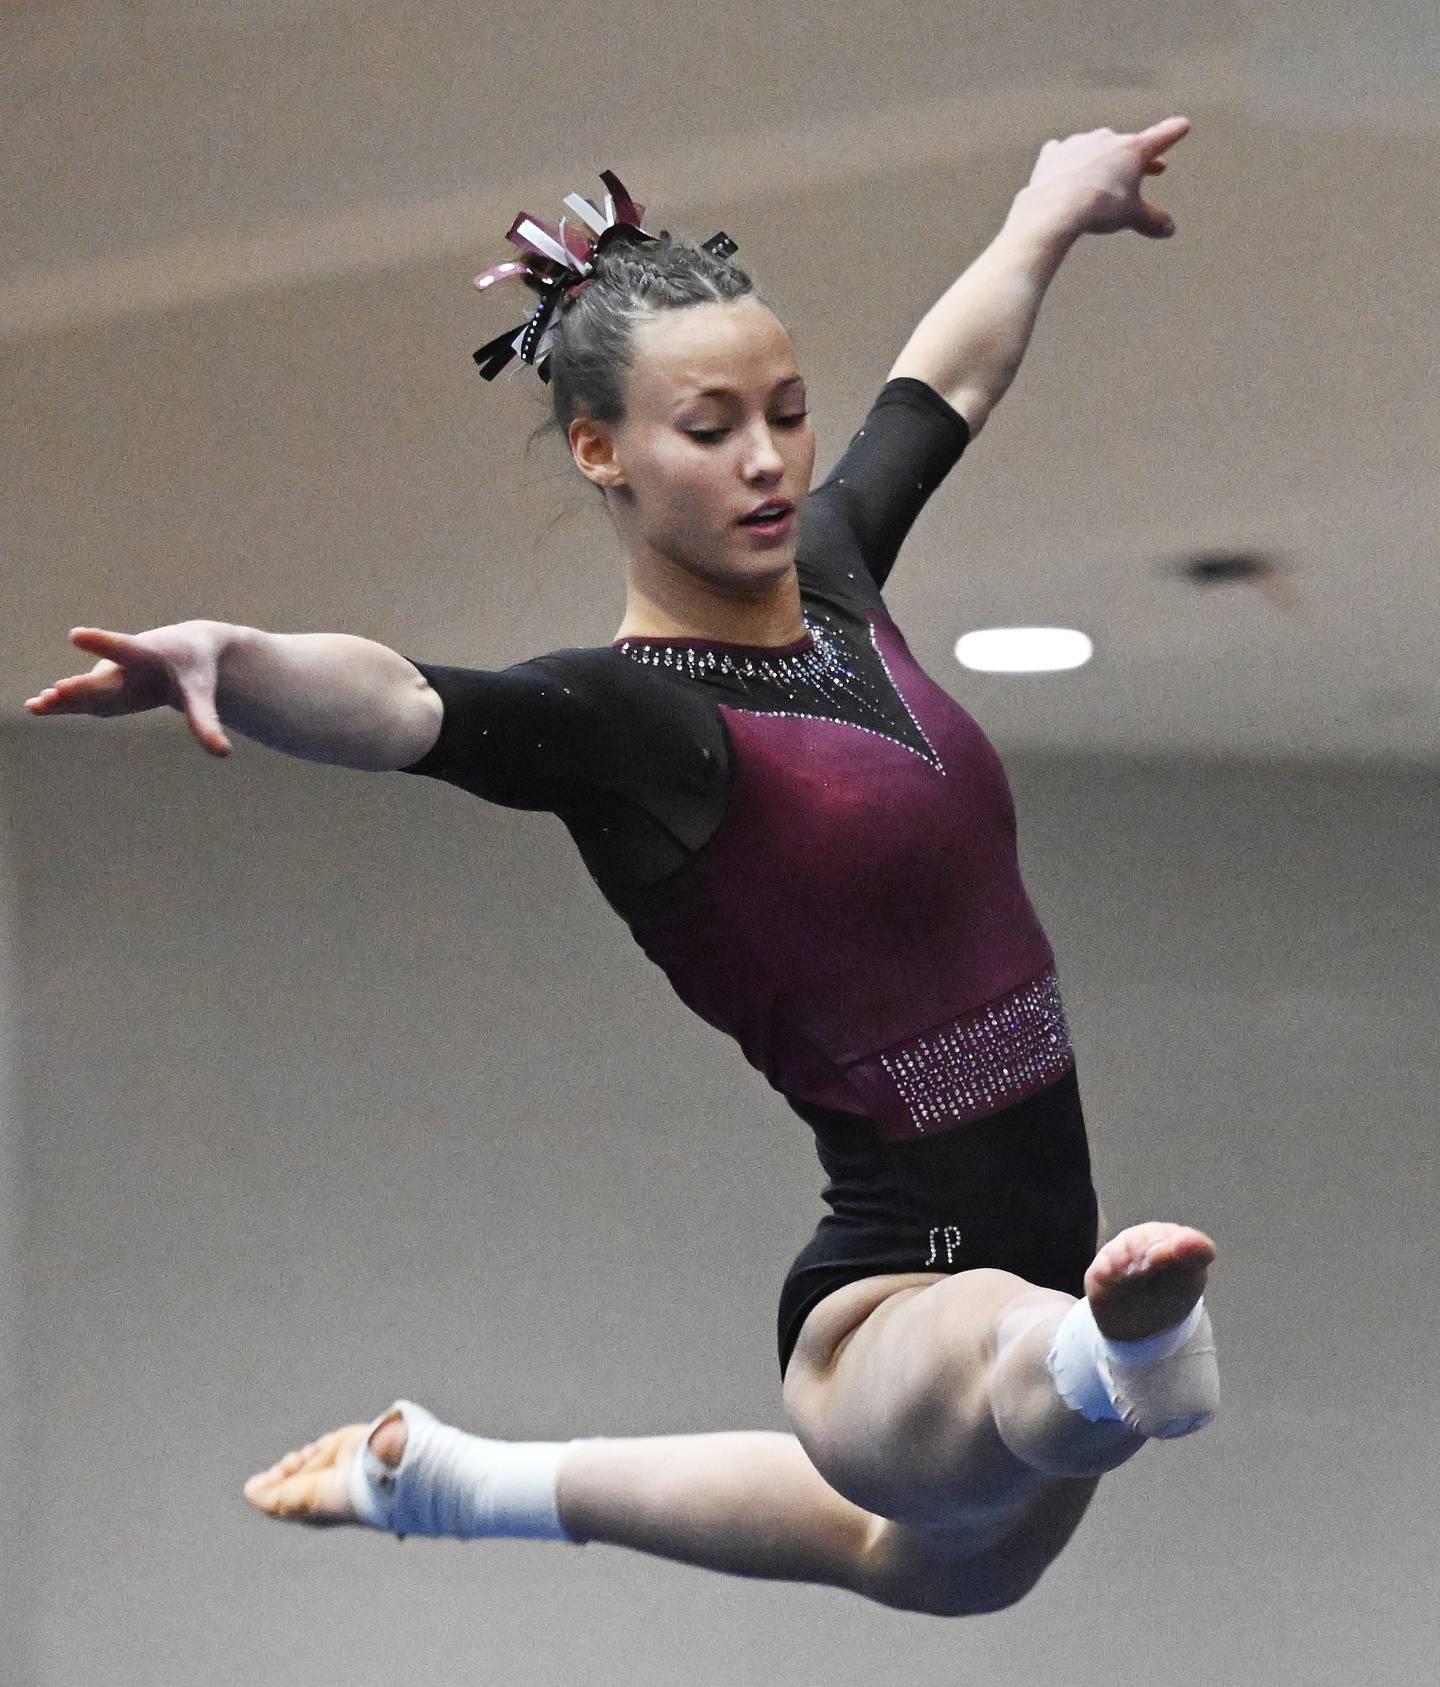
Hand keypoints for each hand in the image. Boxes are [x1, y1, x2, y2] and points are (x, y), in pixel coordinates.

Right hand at [24, 623, 232, 755]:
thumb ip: (206, 721)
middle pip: (102, 679)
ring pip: (86, 690)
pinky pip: (82, 699)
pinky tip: (36, 707)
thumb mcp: (201, 693)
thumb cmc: (196, 667)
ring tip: (38, 705)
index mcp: (147, 654)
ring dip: (65, 698)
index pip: (123, 648)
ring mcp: (110, 678)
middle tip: (59, 691)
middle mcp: (122, 665)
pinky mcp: (105, 692)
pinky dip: (63, 704)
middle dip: (82, 687)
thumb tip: (223, 753)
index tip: (76, 634)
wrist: (186, 648)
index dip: (101, 643)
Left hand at [1026, 117, 1189, 239]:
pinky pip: (1062, 152)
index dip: (1174, 132)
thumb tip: (1169, 230)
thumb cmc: (1100, 209)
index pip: (1161, 137)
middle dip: (1140, 159)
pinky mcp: (1053, 154)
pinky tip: (1064, 164)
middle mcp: (1108, 139)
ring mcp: (1079, 143)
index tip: (1183, 125)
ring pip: (1096, 148)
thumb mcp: (1130, 216)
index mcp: (1133, 150)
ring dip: (1103, 158)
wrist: (1055, 208)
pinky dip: (1066, 160)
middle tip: (1154, 167)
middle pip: (1128, 147)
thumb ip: (1151, 220)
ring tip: (1104, 173)